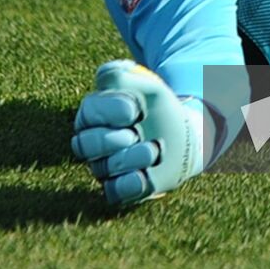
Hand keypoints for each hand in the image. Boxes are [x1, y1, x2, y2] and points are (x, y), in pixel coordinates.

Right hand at [70, 60, 203, 205]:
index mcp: (94, 113)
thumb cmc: (159, 108)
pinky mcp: (120, 187)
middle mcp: (93, 142)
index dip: (111, 111)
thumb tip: (104, 76)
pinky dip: (128, 185)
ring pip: (103, 168)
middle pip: (86, 145)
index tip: (135, 109)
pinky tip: (145, 175)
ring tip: (155, 149)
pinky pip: (113, 193)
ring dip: (131, 159)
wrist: (183, 135)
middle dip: (113, 140)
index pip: (89, 112)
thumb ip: (124, 76)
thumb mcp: (147, 86)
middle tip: (137, 133)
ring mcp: (104, 166)